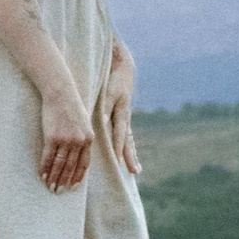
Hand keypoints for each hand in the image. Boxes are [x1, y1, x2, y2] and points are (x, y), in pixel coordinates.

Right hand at [38, 81, 93, 191]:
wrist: (60, 92)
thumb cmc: (71, 106)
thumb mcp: (84, 122)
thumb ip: (83, 137)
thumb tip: (78, 152)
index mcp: (88, 139)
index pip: (84, 163)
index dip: (78, 176)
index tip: (73, 186)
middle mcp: (79, 141)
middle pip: (71, 167)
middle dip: (64, 181)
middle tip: (59, 191)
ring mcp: (66, 140)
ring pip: (59, 164)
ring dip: (54, 177)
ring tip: (49, 187)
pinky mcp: (52, 137)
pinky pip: (48, 157)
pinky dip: (45, 167)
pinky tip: (41, 174)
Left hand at [99, 50, 139, 176]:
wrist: (122, 67)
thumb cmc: (114, 79)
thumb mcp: (110, 92)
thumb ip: (106, 108)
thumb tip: (102, 124)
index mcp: (122, 113)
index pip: (120, 134)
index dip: (118, 148)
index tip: (118, 161)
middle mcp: (126, 118)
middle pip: (128, 140)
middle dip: (130, 156)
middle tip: (134, 171)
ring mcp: (126, 118)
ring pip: (128, 139)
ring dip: (131, 154)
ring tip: (136, 170)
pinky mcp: (124, 117)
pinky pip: (126, 135)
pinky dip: (127, 146)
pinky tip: (129, 156)